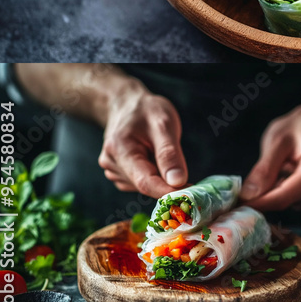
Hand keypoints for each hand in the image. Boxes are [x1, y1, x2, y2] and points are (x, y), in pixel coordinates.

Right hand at [98, 83, 187, 197]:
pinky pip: (142, 182)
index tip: (189, 196)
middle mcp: (111, 163)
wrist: (127, 105)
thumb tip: (177, 182)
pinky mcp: (119, 174)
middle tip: (185, 170)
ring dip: (160, 176)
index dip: (168, 192)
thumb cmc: (146, 110)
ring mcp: (113, 170)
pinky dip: (154, 174)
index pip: (145, 181)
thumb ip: (169, 153)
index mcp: (120, 150)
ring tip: (159, 150)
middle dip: (167, 183)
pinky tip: (152, 156)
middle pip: (145, 185)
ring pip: (145, 185)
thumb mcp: (163, 124)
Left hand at [241, 99, 300, 210]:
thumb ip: (264, 169)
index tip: (236, 203)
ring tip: (282, 164)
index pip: (283, 196)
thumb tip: (248, 196)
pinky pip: (296, 200)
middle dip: (266, 192)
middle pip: (286, 201)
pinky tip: (289, 172)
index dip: (257, 203)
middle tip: (259, 172)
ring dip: (277, 189)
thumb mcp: (278, 139)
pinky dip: (286, 189)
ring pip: (290, 202)